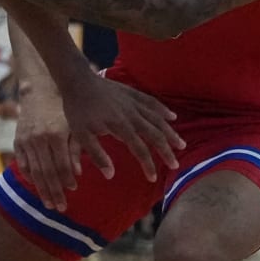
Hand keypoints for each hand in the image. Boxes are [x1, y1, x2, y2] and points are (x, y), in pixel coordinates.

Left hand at [15, 77, 181, 210]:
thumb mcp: (82, 136)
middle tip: (175, 165)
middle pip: (155, 135)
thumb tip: (110, 175)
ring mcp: (134, 102)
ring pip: (158, 119)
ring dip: (170, 132)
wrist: (78, 81)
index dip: (148, 165)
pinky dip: (163, 110)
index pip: (140, 149)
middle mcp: (132, 114)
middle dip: (166, 151)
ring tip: (181, 144)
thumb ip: (97, 155)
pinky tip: (172, 117)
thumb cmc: (78, 111)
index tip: (153, 178)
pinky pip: (152, 102)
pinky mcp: (132, 93)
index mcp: (121, 126)